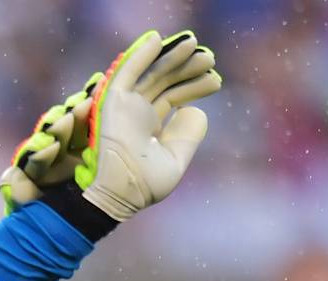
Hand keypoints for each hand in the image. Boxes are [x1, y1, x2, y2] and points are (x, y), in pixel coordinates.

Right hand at [76, 29, 221, 220]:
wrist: (122, 194)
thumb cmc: (145, 185)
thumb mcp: (176, 159)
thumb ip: (187, 135)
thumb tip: (194, 110)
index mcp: (149, 126)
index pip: (172, 96)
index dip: (193, 86)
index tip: (215, 80)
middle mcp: (136, 113)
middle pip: (164, 81)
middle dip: (187, 68)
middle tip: (210, 59)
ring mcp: (123, 107)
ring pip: (150, 73)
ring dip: (171, 57)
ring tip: (195, 45)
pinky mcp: (112, 103)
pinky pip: (125, 73)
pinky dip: (139, 55)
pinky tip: (157, 39)